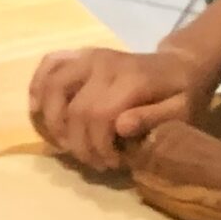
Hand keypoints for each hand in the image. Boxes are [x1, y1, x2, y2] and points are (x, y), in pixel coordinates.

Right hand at [30, 48, 210, 172]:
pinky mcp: (81, 55)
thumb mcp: (182, 112)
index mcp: (131, 79)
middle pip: (73, 108)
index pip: (98, 115)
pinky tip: (37, 109)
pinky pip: (49, 64)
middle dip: (78, 144)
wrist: (182, 63)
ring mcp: (89, 56)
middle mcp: (104, 63)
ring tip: (66, 143)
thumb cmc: (183, 94)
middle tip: (93, 162)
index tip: (112, 164)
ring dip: (52, 120)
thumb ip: (152, 119)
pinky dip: (37, 86)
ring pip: (52, 85)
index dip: (98, 146)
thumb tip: (121, 127)